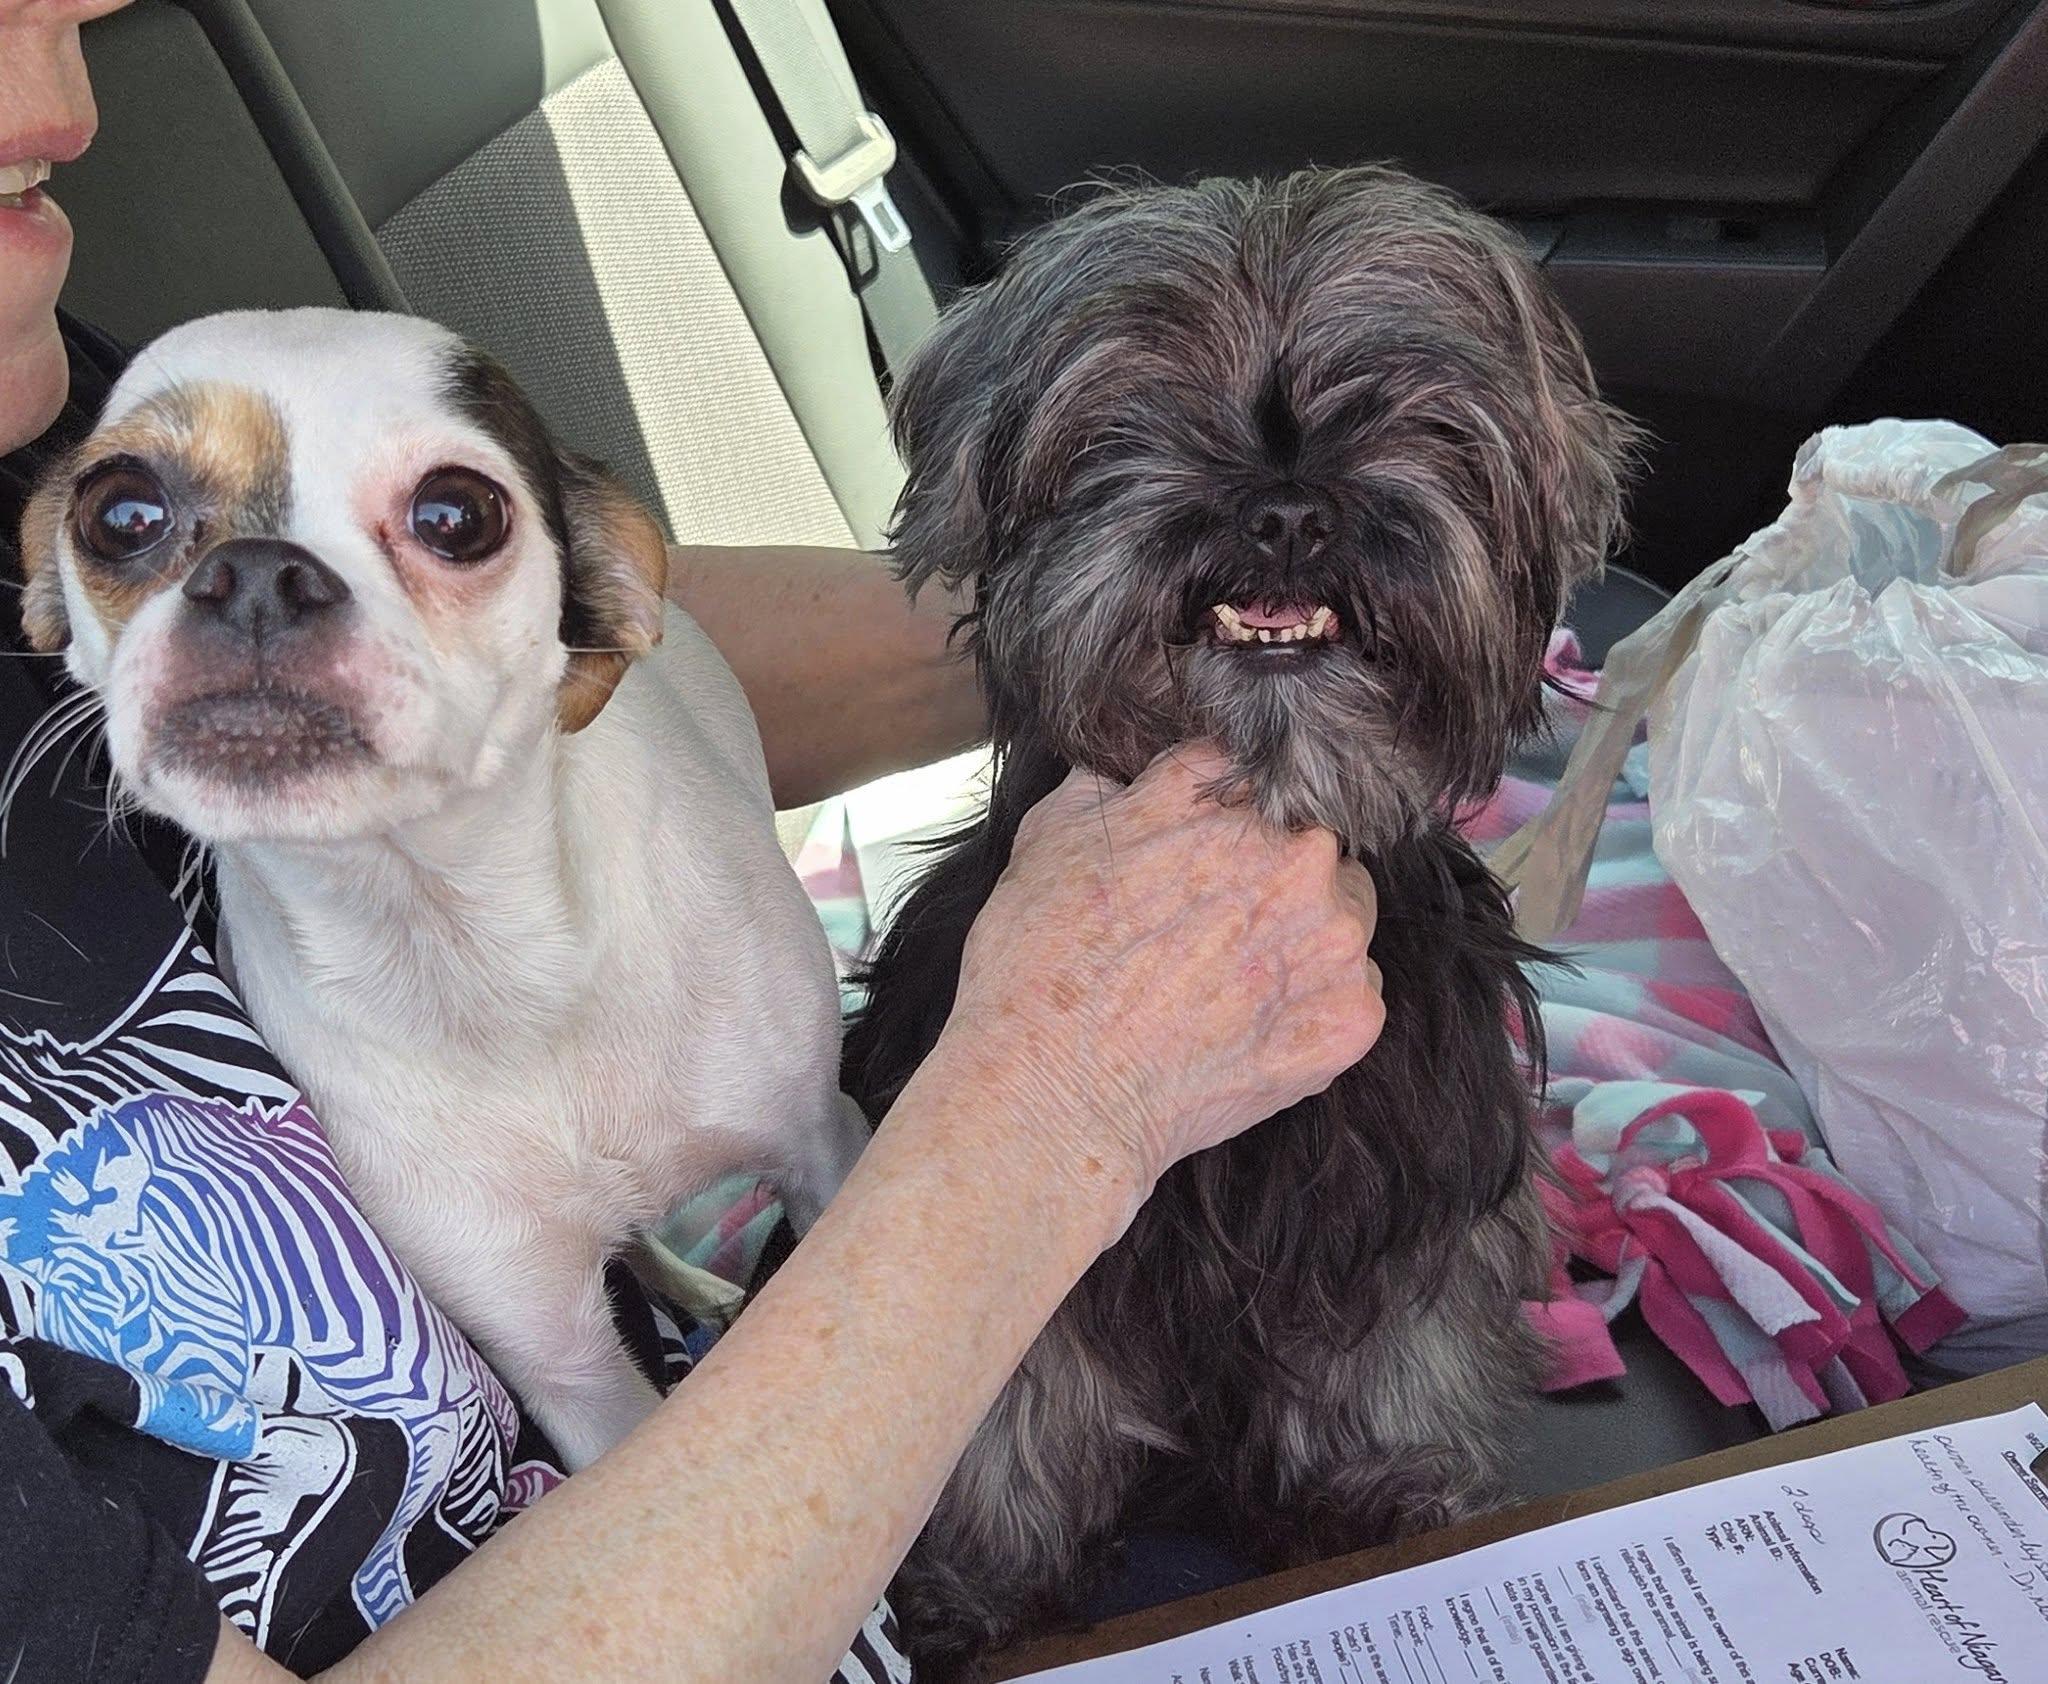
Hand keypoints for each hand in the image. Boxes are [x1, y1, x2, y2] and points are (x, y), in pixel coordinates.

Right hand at [935, 742, 1384, 1212]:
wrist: (1057, 1090)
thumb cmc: (1039, 967)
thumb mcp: (1050, 839)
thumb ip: (1105, 789)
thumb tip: (1122, 780)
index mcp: (1226, 798)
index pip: (1247, 783)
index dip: (1219, 821)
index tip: (1198, 860)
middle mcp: (1296, 855)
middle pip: (1310, 850)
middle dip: (1273, 880)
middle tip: (1212, 934)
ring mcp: (1334, 940)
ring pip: (1342, 921)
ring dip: (1303, 942)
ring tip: (1229, 987)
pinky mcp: (1351, 1018)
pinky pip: (1352, 996)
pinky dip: (1311, 1011)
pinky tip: (1248, 1031)